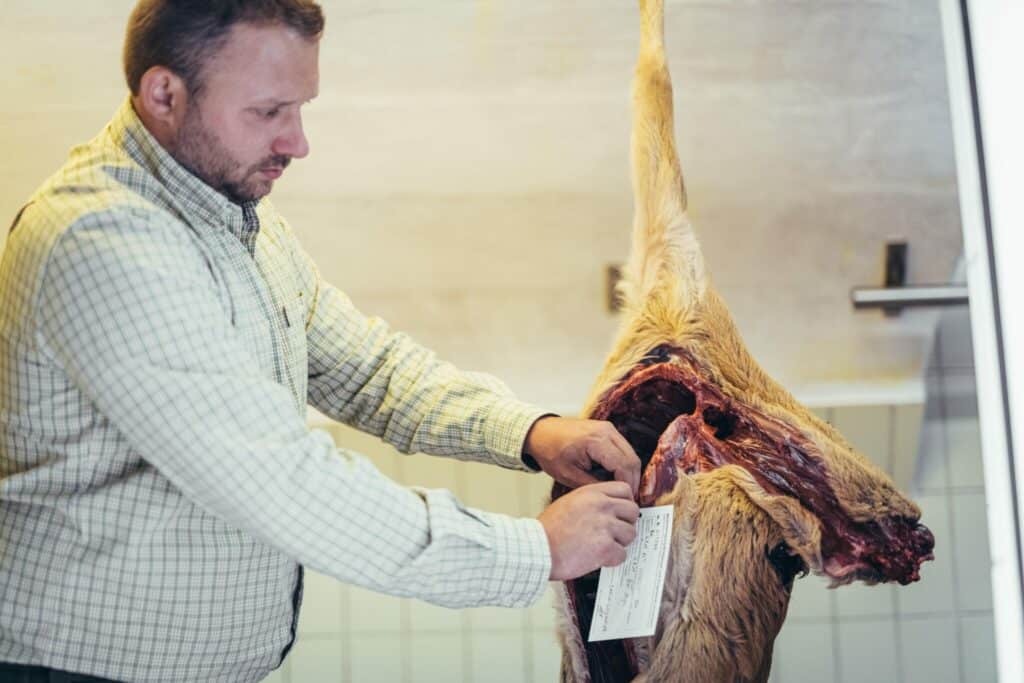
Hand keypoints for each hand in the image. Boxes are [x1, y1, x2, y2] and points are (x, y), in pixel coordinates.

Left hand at [524, 416, 640, 495]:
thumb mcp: (569, 475)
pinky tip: (615, 477)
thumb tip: (614, 494)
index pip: (624, 466)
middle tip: (628, 498)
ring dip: (629, 472)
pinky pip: (623, 449)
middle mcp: (606, 431)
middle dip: (632, 481)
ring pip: (631, 454)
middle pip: (632, 459)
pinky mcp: (607, 430)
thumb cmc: (550, 451)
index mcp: (596, 441)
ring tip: (621, 490)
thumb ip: (594, 485)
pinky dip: (623, 464)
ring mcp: (608, 428)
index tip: (627, 500)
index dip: (628, 486)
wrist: (541, 432)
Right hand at [538, 481, 639, 580]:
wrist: (538, 548)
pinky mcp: (605, 547)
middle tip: (614, 533)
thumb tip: (611, 508)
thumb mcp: (570, 502)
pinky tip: (598, 558)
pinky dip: (612, 560)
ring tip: (602, 546)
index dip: (625, 503)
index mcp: (592, 493)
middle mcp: (602, 506)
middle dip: (625, 524)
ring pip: (630, 534)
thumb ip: (592, 502)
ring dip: (619, 543)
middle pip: (632, 511)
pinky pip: (622, 554)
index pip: (625, 489)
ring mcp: (605, 526)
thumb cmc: (549, 529)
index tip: (621, 513)